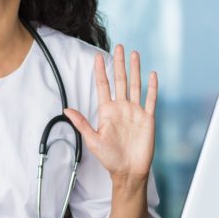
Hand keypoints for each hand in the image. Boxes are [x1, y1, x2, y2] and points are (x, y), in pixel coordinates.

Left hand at [64, 45, 157, 185]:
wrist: (128, 171)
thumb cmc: (109, 158)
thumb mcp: (92, 140)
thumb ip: (81, 123)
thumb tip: (66, 110)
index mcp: (107, 111)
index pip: (103, 85)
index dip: (100, 71)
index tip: (97, 56)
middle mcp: (121, 108)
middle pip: (120, 80)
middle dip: (119, 63)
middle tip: (119, 46)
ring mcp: (135, 112)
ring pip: (135, 85)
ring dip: (135, 69)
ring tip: (134, 54)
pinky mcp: (147, 119)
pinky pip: (150, 100)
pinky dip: (152, 87)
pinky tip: (152, 74)